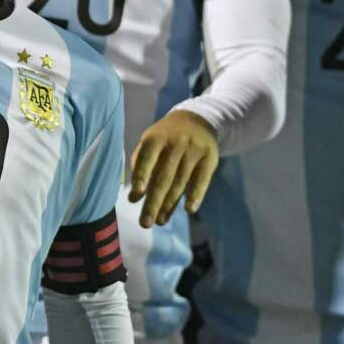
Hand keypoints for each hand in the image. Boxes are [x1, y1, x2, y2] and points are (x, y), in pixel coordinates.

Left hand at [128, 109, 218, 227]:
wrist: (196, 121)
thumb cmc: (165, 138)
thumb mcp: (150, 143)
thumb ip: (140, 166)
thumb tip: (134, 197)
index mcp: (155, 138)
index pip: (146, 158)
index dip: (140, 177)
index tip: (135, 196)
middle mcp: (174, 143)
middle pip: (164, 177)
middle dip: (153, 202)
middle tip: (145, 223)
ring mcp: (194, 150)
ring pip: (181, 182)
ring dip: (169, 205)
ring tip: (159, 222)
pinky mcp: (210, 158)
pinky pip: (202, 180)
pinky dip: (195, 196)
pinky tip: (189, 210)